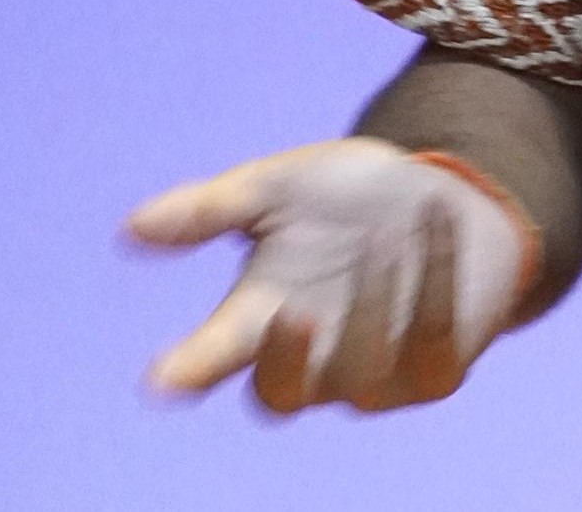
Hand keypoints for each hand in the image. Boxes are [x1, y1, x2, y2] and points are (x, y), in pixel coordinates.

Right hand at [124, 137, 535, 414]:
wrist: (449, 196)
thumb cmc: (350, 199)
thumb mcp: (281, 187)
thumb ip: (214, 208)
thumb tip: (133, 227)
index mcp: (261, 318)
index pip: (212, 359)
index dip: (189, 370)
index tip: (162, 378)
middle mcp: (313, 357)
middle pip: (279, 393)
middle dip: (283, 360)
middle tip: (289, 314)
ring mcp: (376, 373)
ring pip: (361, 372)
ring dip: (373, 303)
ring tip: (384, 239)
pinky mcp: (436, 371)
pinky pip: (433, 346)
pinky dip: (434, 285)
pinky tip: (434, 223)